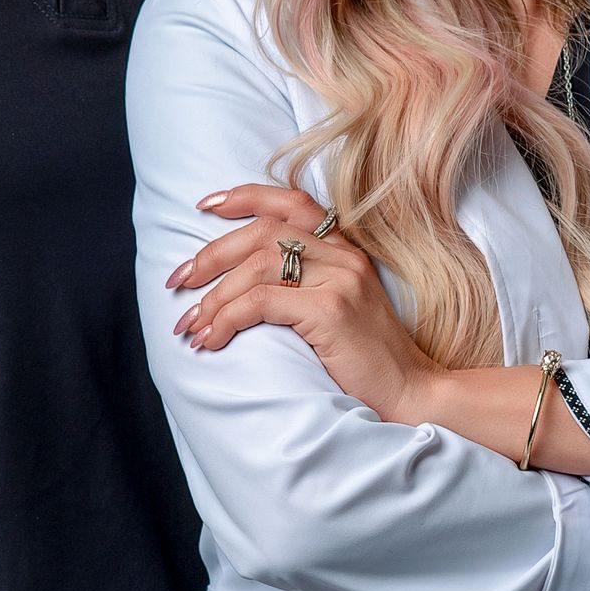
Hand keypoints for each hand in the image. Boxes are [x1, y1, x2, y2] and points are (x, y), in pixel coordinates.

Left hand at [170, 184, 435, 425]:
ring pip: (257, 267)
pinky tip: (212, 340)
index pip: (291, 201)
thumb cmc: (366, 359)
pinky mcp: (332, 310)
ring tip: (190, 325)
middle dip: (211, 255)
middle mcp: (345, 254)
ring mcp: (341, 279)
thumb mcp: (339, 306)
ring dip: (213, 296)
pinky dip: (227, 319)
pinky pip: (262, 303)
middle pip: (263, 232)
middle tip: (178, 281)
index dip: (244, 196)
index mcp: (346, 247)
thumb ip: (305, 281)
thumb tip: (239, 281)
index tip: (205, 205)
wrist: (411, 393)